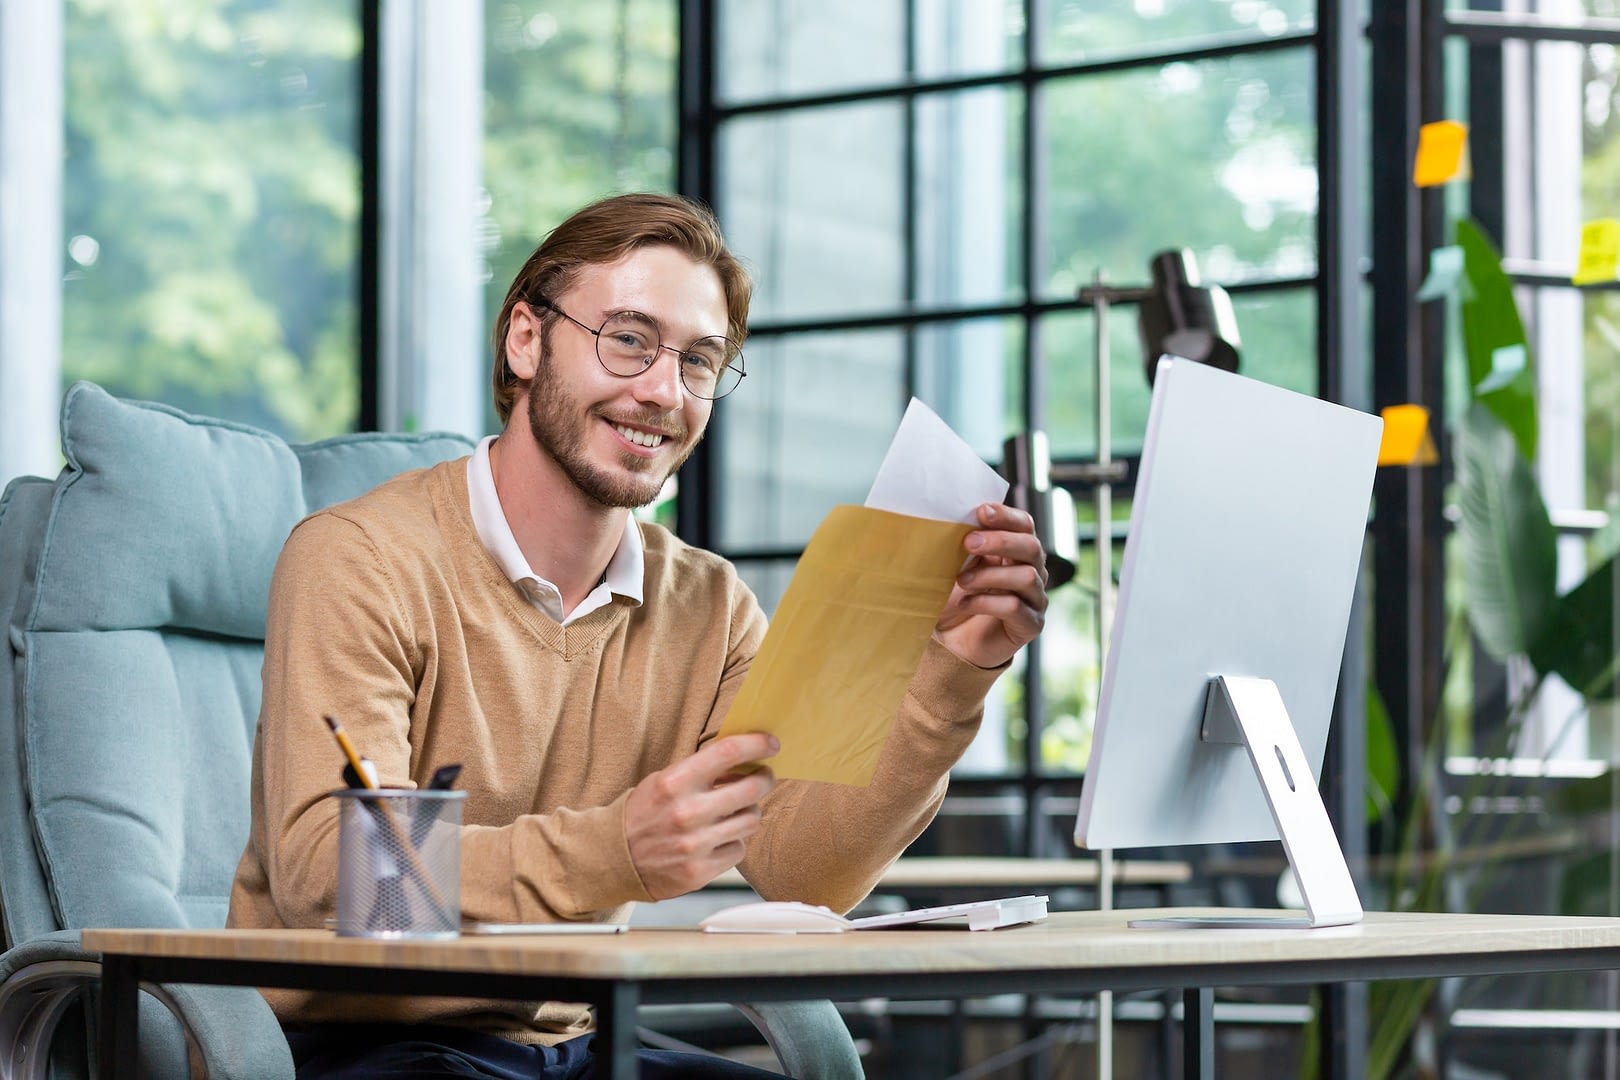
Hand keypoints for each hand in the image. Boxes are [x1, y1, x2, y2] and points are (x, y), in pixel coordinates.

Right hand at [625, 733, 778, 898]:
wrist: (613, 857)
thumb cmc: (641, 814)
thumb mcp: (663, 780)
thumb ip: (700, 770)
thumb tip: (745, 758)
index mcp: (675, 782)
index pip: (728, 752)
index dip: (757, 744)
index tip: (771, 744)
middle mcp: (687, 812)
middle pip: (751, 788)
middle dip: (764, 779)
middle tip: (763, 777)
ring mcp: (695, 844)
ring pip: (751, 820)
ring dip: (748, 812)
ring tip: (735, 810)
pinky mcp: (700, 871)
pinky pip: (739, 849)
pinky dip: (733, 841)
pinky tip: (718, 838)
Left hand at [933, 503, 1048, 668]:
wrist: (953, 643)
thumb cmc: (957, 598)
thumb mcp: (958, 566)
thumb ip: (967, 545)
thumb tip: (958, 519)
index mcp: (1018, 552)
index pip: (1025, 525)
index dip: (1007, 516)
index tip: (982, 512)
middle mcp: (1034, 572)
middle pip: (1032, 547)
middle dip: (1000, 541)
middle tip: (968, 542)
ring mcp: (1035, 599)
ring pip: (1026, 577)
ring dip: (990, 575)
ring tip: (961, 580)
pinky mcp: (1030, 625)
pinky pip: (1015, 608)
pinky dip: (986, 603)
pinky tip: (966, 604)